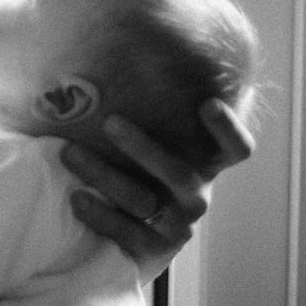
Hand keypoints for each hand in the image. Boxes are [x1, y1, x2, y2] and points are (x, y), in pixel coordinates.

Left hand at [63, 98, 254, 280]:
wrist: (132, 236)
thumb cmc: (139, 169)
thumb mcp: (153, 142)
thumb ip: (149, 113)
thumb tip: (115, 53)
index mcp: (206, 164)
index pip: (236, 149)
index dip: (227, 129)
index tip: (206, 103)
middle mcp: (197, 196)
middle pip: (179, 173)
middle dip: (142, 147)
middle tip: (109, 122)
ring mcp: (178, 226)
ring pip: (143, 200)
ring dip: (104, 175)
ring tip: (69, 153)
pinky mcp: (153, 251)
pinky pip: (127, 233)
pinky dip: (100, 215)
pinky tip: (77, 198)